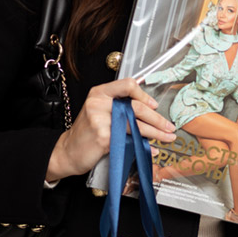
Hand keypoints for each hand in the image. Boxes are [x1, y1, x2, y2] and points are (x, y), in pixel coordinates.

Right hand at [46, 77, 175, 181]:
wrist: (68, 151)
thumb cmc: (87, 132)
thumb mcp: (99, 111)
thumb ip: (119, 106)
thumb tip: (150, 110)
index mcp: (99, 93)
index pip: (127, 85)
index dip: (144, 95)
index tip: (154, 105)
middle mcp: (99, 103)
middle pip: (137, 107)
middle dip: (158, 119)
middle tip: (169, 126)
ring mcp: (101, 120)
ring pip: (137, 125)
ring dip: (156, 133)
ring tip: (168, 137)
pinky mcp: (104, 137)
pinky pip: (131, 140)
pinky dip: (144, 146)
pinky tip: (151, 149)